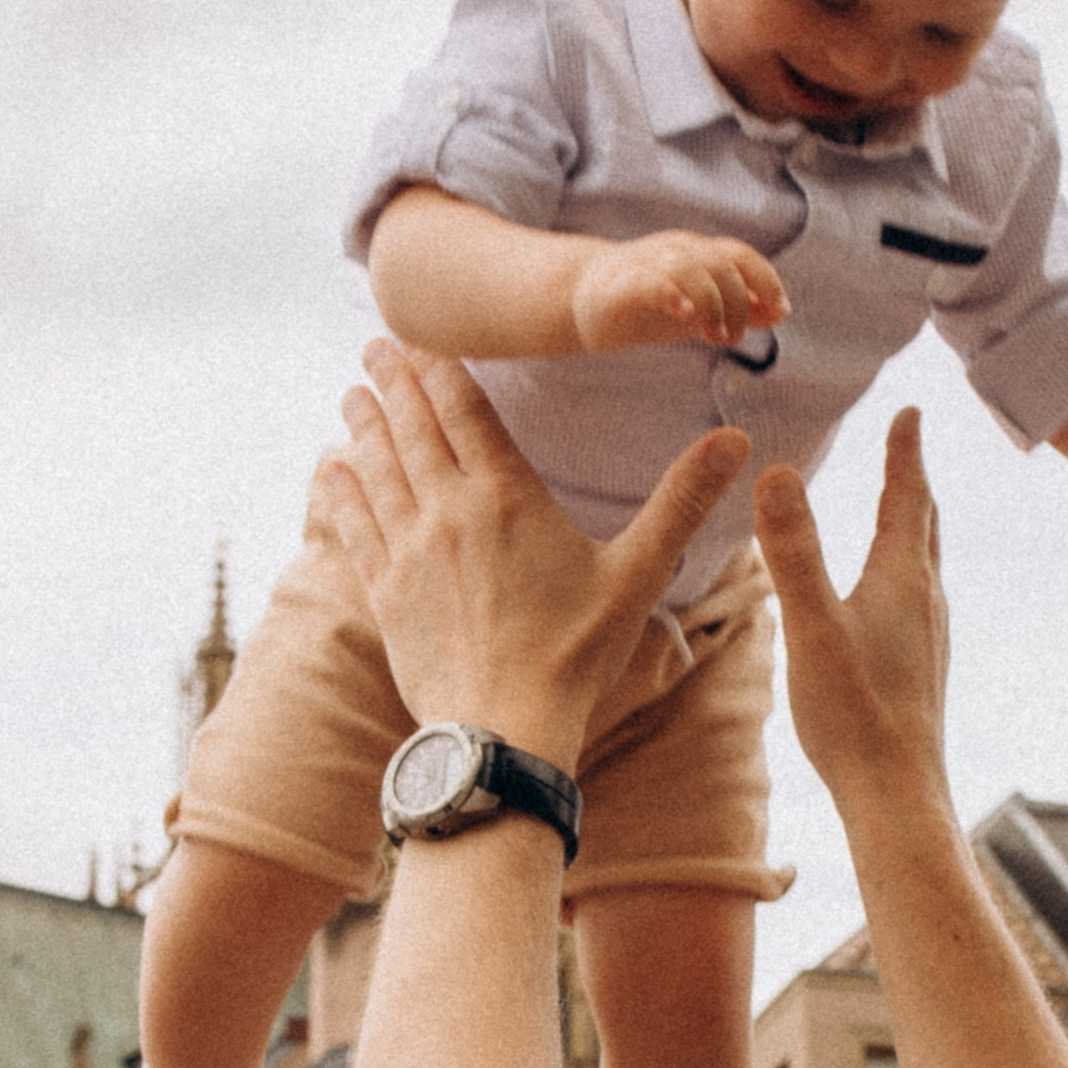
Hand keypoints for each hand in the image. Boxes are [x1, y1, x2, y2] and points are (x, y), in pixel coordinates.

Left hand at [321, 340, 749, 767]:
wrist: (503, 732)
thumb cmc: (575, 656)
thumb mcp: (638, 574)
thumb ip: (682, 502)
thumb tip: (737, 442)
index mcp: (507, 496)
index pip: (464, 409)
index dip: (439, 366)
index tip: (419, 335)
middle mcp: (448, 511)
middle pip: (412, 427)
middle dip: (393, 382)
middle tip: (373, 345)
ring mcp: (409, 552)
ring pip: (377, 468)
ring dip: (363, 425)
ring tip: (352, 393)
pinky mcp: (385, 595)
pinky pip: (354, 527)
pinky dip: (341, 491)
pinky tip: (331, 469)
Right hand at [571, 230, 787, 359]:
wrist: (584, 299)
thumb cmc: (649, 303)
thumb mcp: (701, 308)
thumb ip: (740, 308)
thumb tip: (781, 311)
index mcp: (698, 254)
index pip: (740, 254)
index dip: (765, 279)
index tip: (779, 310)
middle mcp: (675, 251)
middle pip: (719, 263)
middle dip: (737, 302)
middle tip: (734, 338)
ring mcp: (646, 264)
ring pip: (689, 266)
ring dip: (712, 302)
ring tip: (714, 336)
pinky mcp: (620, 286)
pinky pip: (650, 281)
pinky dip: (673, 294)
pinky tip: (685, 313)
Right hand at [753, 411, 950, 812]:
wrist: (896, 793)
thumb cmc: (854, 714)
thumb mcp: (811, 626)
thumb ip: (793, 552)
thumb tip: (780, 474)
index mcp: (903, 580)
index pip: (907, 497)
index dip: (906, 451)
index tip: (910, 411)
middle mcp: (925, 602)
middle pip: (924, 525)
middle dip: (913, 482)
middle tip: (909, 445)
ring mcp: (928, 637)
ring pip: (925, 564)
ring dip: (914, 527)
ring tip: (904, 510)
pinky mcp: (920, 668)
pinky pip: (917, 599)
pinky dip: (906, 571)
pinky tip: (892, 598)